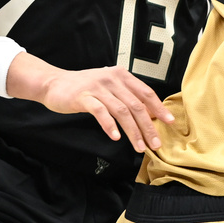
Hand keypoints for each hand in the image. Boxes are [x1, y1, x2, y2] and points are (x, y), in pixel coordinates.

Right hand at [8, 55, 173, 152]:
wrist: (54, 83)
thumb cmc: (84, 87)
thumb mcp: (108, 86)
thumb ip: (126, 96)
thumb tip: (148, 114)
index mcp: (122, 75)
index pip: (146, 93)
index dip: (159, 108)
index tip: (169, 123)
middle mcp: (113, 79)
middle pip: (137, 105)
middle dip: (148, 126)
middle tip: (155, 143)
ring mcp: (98, 87)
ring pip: (122, 111)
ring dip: (133, 131)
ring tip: (138, 147)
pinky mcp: (84, 97)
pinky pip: (101, 112)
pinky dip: (110, 126)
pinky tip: (115, 137)